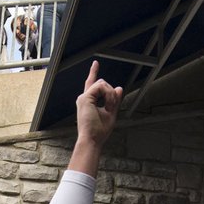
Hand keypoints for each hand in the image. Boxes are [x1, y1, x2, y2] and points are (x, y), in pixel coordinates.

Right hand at [66, 61, 121, 176]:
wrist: (92, 139)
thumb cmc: (99, 131)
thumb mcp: (111, 113)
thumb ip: (115, 100)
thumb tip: (120, 88)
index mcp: (89, 101)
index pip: (92, 84)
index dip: (93, 72)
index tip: (95, 63)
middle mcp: (84, 98)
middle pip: (102, 84)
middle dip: (112, 93)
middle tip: (111, 108)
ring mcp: (83, 97)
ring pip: (103, 84)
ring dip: (111, 95)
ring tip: (109, 108)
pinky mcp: (85, 98)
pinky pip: (101, 87)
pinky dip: (108, 95)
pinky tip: (107, 105)